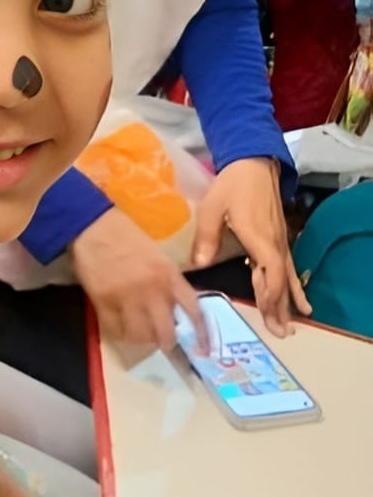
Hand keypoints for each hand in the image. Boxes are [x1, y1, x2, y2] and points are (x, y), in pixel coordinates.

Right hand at [71, 208, 207, 353]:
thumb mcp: (157, 255)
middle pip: (166, 331)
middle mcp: (152, 290)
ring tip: (139, 333)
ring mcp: (127, 298)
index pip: (192, 310)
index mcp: (169, 275)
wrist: (92, 225)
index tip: (204, 347)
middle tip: (163, 343)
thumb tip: (174, 308)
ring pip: (140, 335)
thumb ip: (167, 280)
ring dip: (142, 339)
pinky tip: (120, 327)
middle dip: (166, 342)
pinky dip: (119, 333)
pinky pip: (115, 329)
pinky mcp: (103, 302)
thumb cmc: (125, 235)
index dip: (201, 333)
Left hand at [191, 158, 311, 337]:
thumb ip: (206, 236)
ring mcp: (278, 240)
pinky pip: (286, 266)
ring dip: (287, 300)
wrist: (253, 164)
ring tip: (291, 324)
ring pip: (285, 276)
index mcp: (258, 237)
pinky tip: (297, 299)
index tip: (268, 314)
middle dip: (280, 307)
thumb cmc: (232, 185)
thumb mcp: (212, 206)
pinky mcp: (276, 237)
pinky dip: (290, 285)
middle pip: (280, 280)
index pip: (270, 272)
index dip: (270, 294)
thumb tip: (199, 264)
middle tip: (281, 332)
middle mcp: (273, 242)